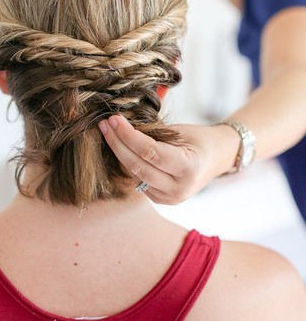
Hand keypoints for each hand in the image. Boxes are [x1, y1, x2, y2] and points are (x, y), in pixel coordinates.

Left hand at [98, 115, 239, 204]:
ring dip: (119, 153)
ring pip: (134, 175)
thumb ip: (153, 134)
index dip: (128, 136)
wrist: (216, 158)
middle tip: (105, 125)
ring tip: (109, 133)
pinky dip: (128, 164)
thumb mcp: (180, 131)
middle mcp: (179, 188)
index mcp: (189, 168)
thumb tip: (122, 127)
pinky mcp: (162, 200)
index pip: (150, 152)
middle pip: (137, 166)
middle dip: (117, 144)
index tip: (114, 120)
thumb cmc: (199, 139)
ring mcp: (170, 198)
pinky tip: (120, 148)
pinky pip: (138, 181)